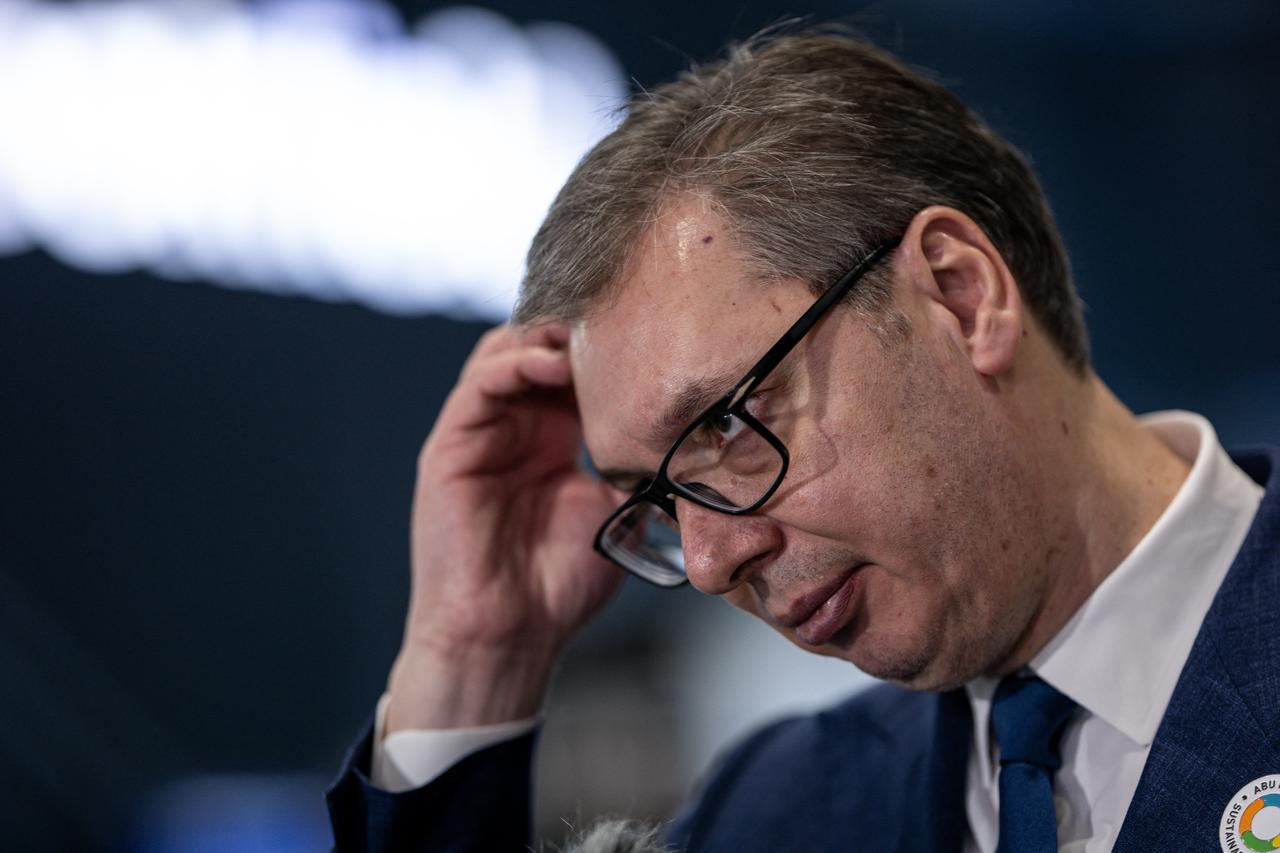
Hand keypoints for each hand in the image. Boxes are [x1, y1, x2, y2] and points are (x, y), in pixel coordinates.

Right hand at [385, 323, 624, 731]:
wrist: (509, 635)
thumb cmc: (557, 587)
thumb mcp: (611, 514)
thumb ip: (631, 470)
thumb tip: (681, 436)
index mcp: (548, 440)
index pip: (568, 369)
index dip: (601, 347)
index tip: (648, 331)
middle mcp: (511, 429)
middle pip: (534, 348)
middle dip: (573, 330)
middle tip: (618, 317)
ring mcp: (478, 435)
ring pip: (502, 354)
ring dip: (545, 337)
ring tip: (586, 334)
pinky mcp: (450, 447)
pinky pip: (479, 385)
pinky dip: (515, 363)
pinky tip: (553, 363)